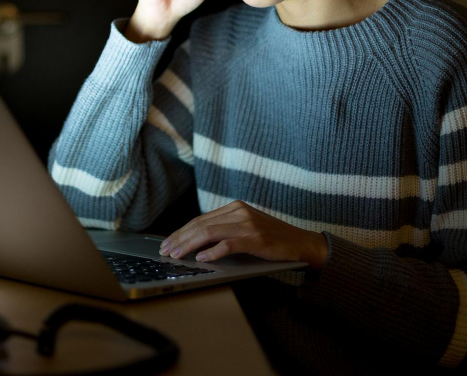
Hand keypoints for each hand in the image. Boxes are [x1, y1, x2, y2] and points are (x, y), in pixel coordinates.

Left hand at [158, 200, 328, 269]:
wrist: (301, 243)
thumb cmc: (272, 238)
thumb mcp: (246, 228)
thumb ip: (225, 230)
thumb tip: (196, 243)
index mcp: (235, 207)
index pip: (200, 219)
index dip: (181, 231)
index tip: (168, 242)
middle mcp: (239, 212)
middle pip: (201, 224)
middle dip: (179, 238)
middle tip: (165, 250)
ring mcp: (247, 224)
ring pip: (209, 232)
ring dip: (189, 245)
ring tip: (176, 255)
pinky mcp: (255, 238)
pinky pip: (228, 244)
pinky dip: (212, 252)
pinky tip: (201, 258)